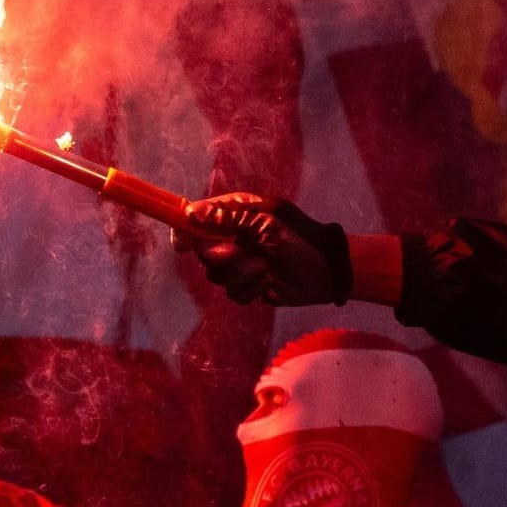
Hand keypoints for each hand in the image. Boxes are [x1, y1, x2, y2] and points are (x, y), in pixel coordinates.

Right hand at [174, 192, 350, 305]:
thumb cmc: (300, 238)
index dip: (185, 231)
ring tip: (266, 268)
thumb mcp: (266, 221)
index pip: (197, 220)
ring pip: (217, 276)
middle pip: (202, 252)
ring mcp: (239, 264)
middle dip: (223, 256)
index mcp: (236, 214)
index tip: (181, 244)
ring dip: (243, 274)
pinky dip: (251, 289)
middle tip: (242, 252)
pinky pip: (233, 293)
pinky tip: (269, 282)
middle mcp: (233, 238)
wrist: (326, 271)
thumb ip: (228, 218)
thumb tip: (191, 214)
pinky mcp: (247, 285)